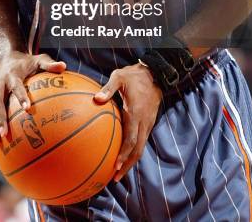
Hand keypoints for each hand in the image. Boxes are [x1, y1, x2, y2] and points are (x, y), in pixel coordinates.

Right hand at [0, 51, 65, 145]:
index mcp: (12, 75)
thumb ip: (49, 64)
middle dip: (0, 119)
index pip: (16, 86)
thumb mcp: (39, 59)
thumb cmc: (27, 62)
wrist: (7, 59)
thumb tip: (64, 66)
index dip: (21, 97)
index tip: (27, 109)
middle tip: (5, 133)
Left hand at [94, 63, 161, 181]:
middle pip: (137, 150)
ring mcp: (148, 123)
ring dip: (130, 161)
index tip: (115, 165)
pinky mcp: (148, 122)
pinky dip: (133, 151)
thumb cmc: (134, 75)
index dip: (124, 154)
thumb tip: (96, 99)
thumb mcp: (119, 76)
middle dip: (127, 165)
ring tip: (118, 171)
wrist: (155, 74)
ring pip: (141, 148)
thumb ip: (108, 88)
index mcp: (136, 113)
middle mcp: (144, 122)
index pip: (131, 140)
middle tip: (115, 177)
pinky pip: (141, 141)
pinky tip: (124, 154)